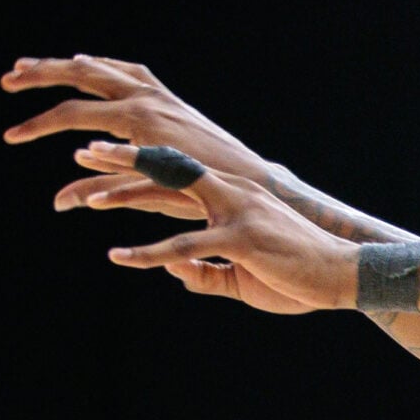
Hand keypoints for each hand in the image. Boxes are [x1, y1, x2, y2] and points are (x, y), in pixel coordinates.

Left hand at [4, 54, 331, 314]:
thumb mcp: (239, 273)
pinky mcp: (240, 239)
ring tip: (82, 196)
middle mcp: (225, 189)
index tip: (89, 144)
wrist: (344, 275)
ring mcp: (232, 210)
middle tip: (76, 146)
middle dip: (116, 152)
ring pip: (168, 192)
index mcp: (224, 190)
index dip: (128, 153)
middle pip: (159, 161)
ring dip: (122, 191)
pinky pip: (186, 246)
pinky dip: (150, 253)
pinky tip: (118, 256)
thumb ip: (204, 272)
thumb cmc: (296, 275)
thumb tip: (178, 273)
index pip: (166, 163)